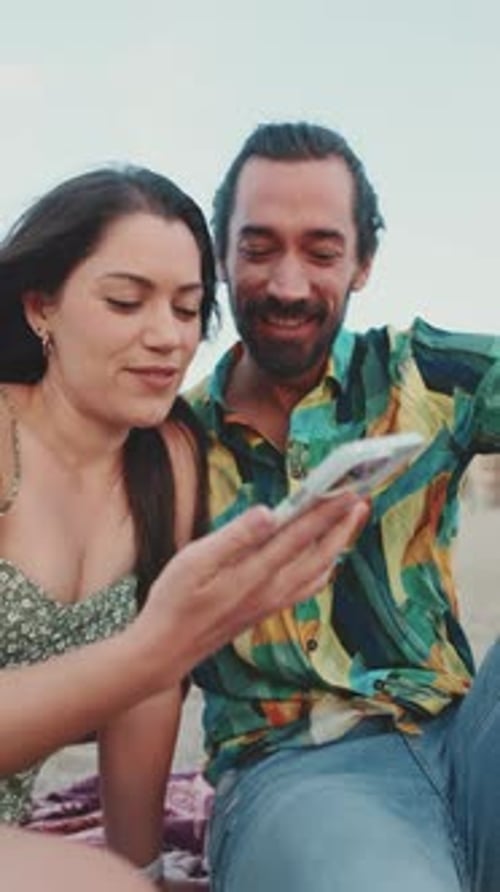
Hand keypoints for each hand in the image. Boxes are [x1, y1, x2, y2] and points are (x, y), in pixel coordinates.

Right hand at [143, 493, 368, 683]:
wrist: (166, 651)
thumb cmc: (174, 602)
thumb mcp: (194, 561)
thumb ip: (235, 537)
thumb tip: (269, 513)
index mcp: (255, 572)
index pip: (300, 534)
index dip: (327, 509)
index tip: (348, 488)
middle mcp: (272, 590)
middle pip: (319, 552)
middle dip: (342, 524)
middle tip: (362, 497)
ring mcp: (271, 603)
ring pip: (317, 571)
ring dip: (337, 544)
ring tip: (349, 522)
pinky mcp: (266, 610)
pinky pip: (306, 587)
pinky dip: (323, 569)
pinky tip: (323, 562)